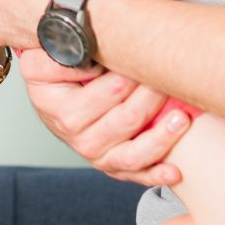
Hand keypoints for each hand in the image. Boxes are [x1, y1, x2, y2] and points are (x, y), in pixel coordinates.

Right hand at [18, 47, 189, 186]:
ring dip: (163, 135)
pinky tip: (175, 172)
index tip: (148, 60)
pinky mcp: (113, 167)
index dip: (133, 74)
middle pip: (129, 118)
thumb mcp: (42, 62)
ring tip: (182, 118)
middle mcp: (80, 138)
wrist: (50, 103)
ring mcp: (98, 156)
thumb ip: (63, 52)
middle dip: (155, 95)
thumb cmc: (52, 79)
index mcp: (64, 111)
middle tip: (170, 75)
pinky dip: (157, 174)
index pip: (109, 91)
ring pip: (136, 152)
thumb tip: (94, 50)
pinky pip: (137, 174)